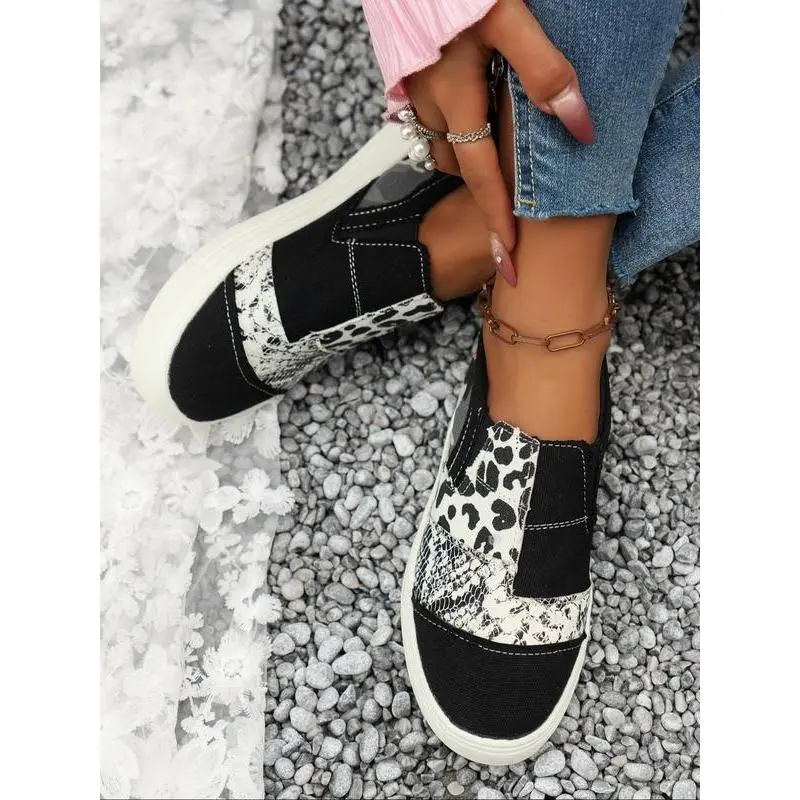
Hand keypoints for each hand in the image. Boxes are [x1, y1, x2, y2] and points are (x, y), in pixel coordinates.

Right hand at [404, 0, 592, 283]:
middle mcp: (430, 101)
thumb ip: (543, 71)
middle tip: (519, 186)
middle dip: (488, 181)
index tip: (509, 261)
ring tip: (502, 139)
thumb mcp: (509, 17)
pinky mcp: (411, 72)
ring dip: (472, 148)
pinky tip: (477, 100)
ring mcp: (416, 88)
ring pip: (447, 139)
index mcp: (455, 96)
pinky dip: (459, 122)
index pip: (481, 176)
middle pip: (462, 163)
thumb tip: (578, 127)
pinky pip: (436, 115)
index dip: (497, 221)